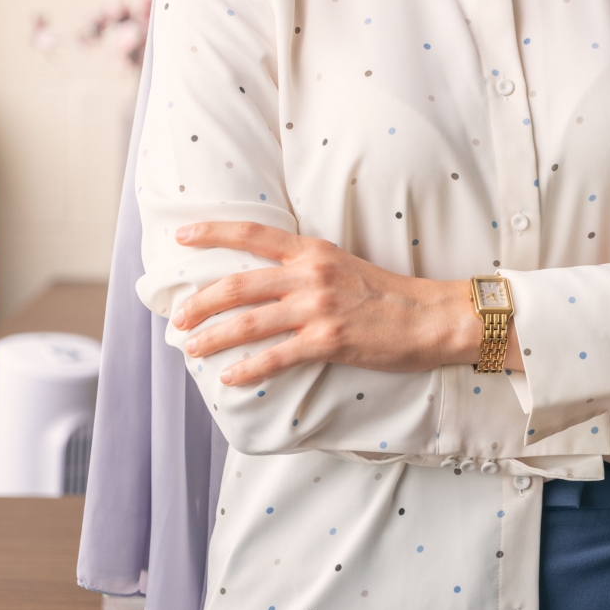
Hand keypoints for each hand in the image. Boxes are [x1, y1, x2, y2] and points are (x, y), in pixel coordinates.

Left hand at [170, 222, 485, 387]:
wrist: (431, 317)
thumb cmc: (389, 296)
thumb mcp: (345, 267)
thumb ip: (306, 270)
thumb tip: (265, 284)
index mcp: (314, 252)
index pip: (254, 234)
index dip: (213, 232)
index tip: (182, 236)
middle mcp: (311, 275)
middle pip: (238, 284)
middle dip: (200, 301)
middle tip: (178, 316)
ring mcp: (318, 309)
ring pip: (248, 322)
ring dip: (213, 337)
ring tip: (192, 347)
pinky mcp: (328, 341)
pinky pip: (275, 356)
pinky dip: (247, 368)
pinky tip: (230, 377)